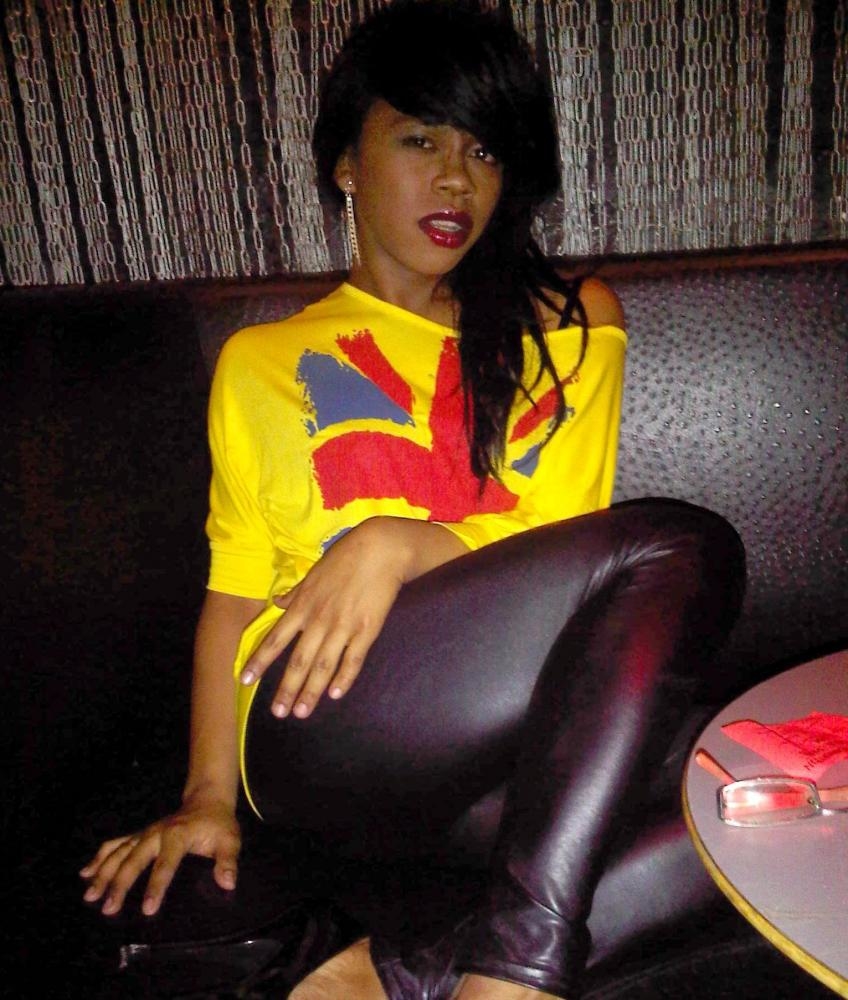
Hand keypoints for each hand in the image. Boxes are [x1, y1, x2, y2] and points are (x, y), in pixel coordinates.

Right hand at [80, 796, 240, 915]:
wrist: (206, 800)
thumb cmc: (217, 824)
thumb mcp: (229, 840)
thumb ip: (228, 861)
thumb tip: (227, 882)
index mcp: (178, 835)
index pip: (165, 864)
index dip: (156, 886)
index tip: (147, 909)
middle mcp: (156, 833)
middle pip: (134, 859)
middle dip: (120, 884)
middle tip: (108, 908)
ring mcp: (145, 833)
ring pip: (119, 852)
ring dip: (103, 873)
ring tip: (89, 895)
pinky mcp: (139, 835)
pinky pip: (115, 844)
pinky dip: (99, 857)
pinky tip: (85, 872)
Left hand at [239, 518, 409, 719]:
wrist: (380, 550)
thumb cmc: (346, 558)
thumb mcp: (314, 573)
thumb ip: (295, 593)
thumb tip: (278, 602)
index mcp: (303, 605)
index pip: (276, 639)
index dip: (260, 661)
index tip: (245, 680)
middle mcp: (318, 620)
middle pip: (298, 661)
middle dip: (286, 689)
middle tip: (278, 713)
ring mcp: (342, 627)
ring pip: (323, 666)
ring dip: (311, 691)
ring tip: (301, 712)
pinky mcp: (367, 630)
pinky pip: (353, 660)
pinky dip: (344, 678)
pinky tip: (336, 695)